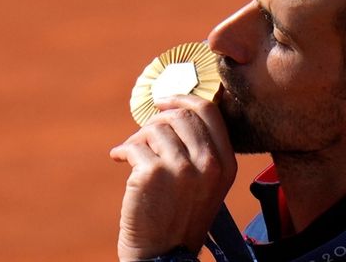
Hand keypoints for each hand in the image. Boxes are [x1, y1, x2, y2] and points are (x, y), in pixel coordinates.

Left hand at [110, 95, 236, 261]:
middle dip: (157, 120)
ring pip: (155, 128)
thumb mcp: (206, 183)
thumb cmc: (179, 217)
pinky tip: (119, 159)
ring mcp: (181, 168)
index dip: (183, 98)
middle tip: (144, 133)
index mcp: (226, 163)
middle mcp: (209, 163)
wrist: (163, 256)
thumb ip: (201, 149)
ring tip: (132, 153)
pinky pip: (134, 146)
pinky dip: (123, 150)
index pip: (209, 112)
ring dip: (139, 137)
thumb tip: (174, 110)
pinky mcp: (152, 174)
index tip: (164, 100)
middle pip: (181, 115)